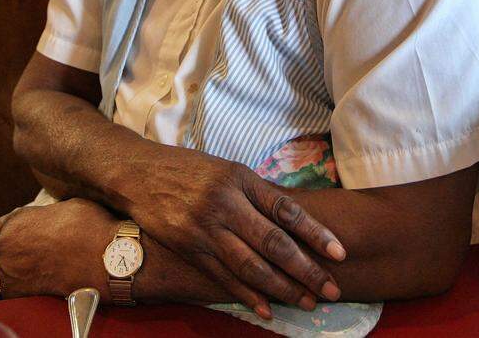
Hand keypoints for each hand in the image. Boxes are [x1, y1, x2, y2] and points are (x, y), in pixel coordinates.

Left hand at [0, 198, 114, 297]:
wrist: (103, 261)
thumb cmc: (89, 228)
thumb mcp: (67, 206)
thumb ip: (47, 214)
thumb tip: (50, 218)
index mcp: (15, 222)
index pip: (4, 225)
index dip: (20, 229)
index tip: (32, 234)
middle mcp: (5, 247)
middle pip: (7, 248)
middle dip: (21, 249)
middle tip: (45, 252)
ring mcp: (8, 273)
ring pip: (11, 269)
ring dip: (24, 269)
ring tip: (49, 269)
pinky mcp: (17, 295)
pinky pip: (17, 289)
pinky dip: (29, 287)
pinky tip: (47, 282)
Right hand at [123, 146, 345, 318]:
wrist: (138, 173)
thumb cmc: (188, 170)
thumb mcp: (227, 170)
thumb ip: (256, 194)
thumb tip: (294, 219)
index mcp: (241, 180)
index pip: (287, 210)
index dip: (315, 233)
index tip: (339, 254)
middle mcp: (226, 205)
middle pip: (274, 243)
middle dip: (306, 270)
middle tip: (331, 289)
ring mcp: (205, 229)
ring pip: (251, 266)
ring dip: (282, 288)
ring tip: (306, 302)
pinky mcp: (189, 248)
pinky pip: (223, 277)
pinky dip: (247, 296)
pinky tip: (267, 309)